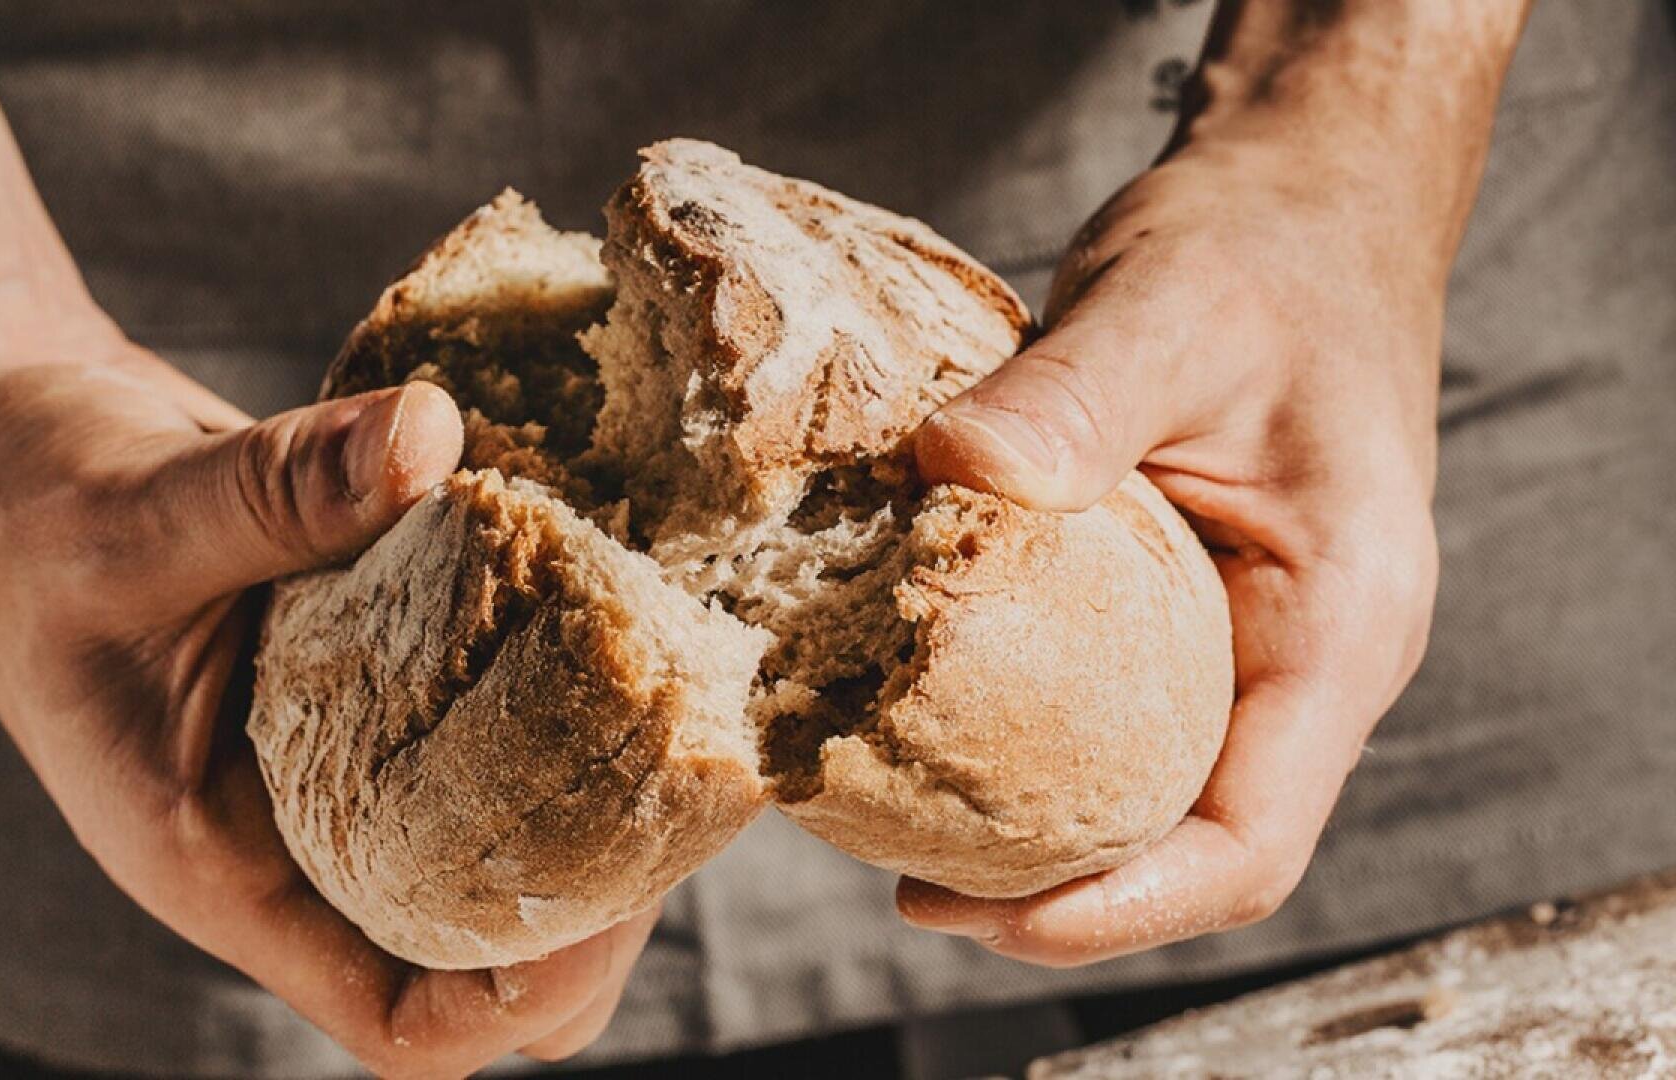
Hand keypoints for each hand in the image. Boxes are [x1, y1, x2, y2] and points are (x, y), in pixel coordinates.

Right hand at [0, 348, 651, 1075]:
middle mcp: (306, 834)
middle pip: (491, 947)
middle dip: (601, 888)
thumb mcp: (128, 512)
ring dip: (596, 776)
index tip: (624, 885)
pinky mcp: (380, 672)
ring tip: (675, 679)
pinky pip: (490, 708)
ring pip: (506, 829)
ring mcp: (349, 758)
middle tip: (683, 764)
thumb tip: (429, 438)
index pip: (403, 1016)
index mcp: (230, 866)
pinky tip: (616, 588)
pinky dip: (556, 670)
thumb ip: (273, 491)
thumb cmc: (18, 519)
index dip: (525, 989)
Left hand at [898, 97, 1452, 964]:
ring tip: (895, 825)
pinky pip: (1113, 714)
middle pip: (1188, 845)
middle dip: (1054, 892)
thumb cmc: (1266, 254)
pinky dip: (1027, 742)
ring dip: (1035, 830)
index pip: (1248, 841)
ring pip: (1149, 791)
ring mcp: (1246, 641)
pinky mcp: (1186, 609)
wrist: (1303, 205)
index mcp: (1339, 625)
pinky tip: (923, 720)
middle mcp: (1301, 660)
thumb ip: (1076, 396)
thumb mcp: (1174, 308)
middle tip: (903, 885)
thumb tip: (945, 469)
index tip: (977, 912)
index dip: (1118, 909)